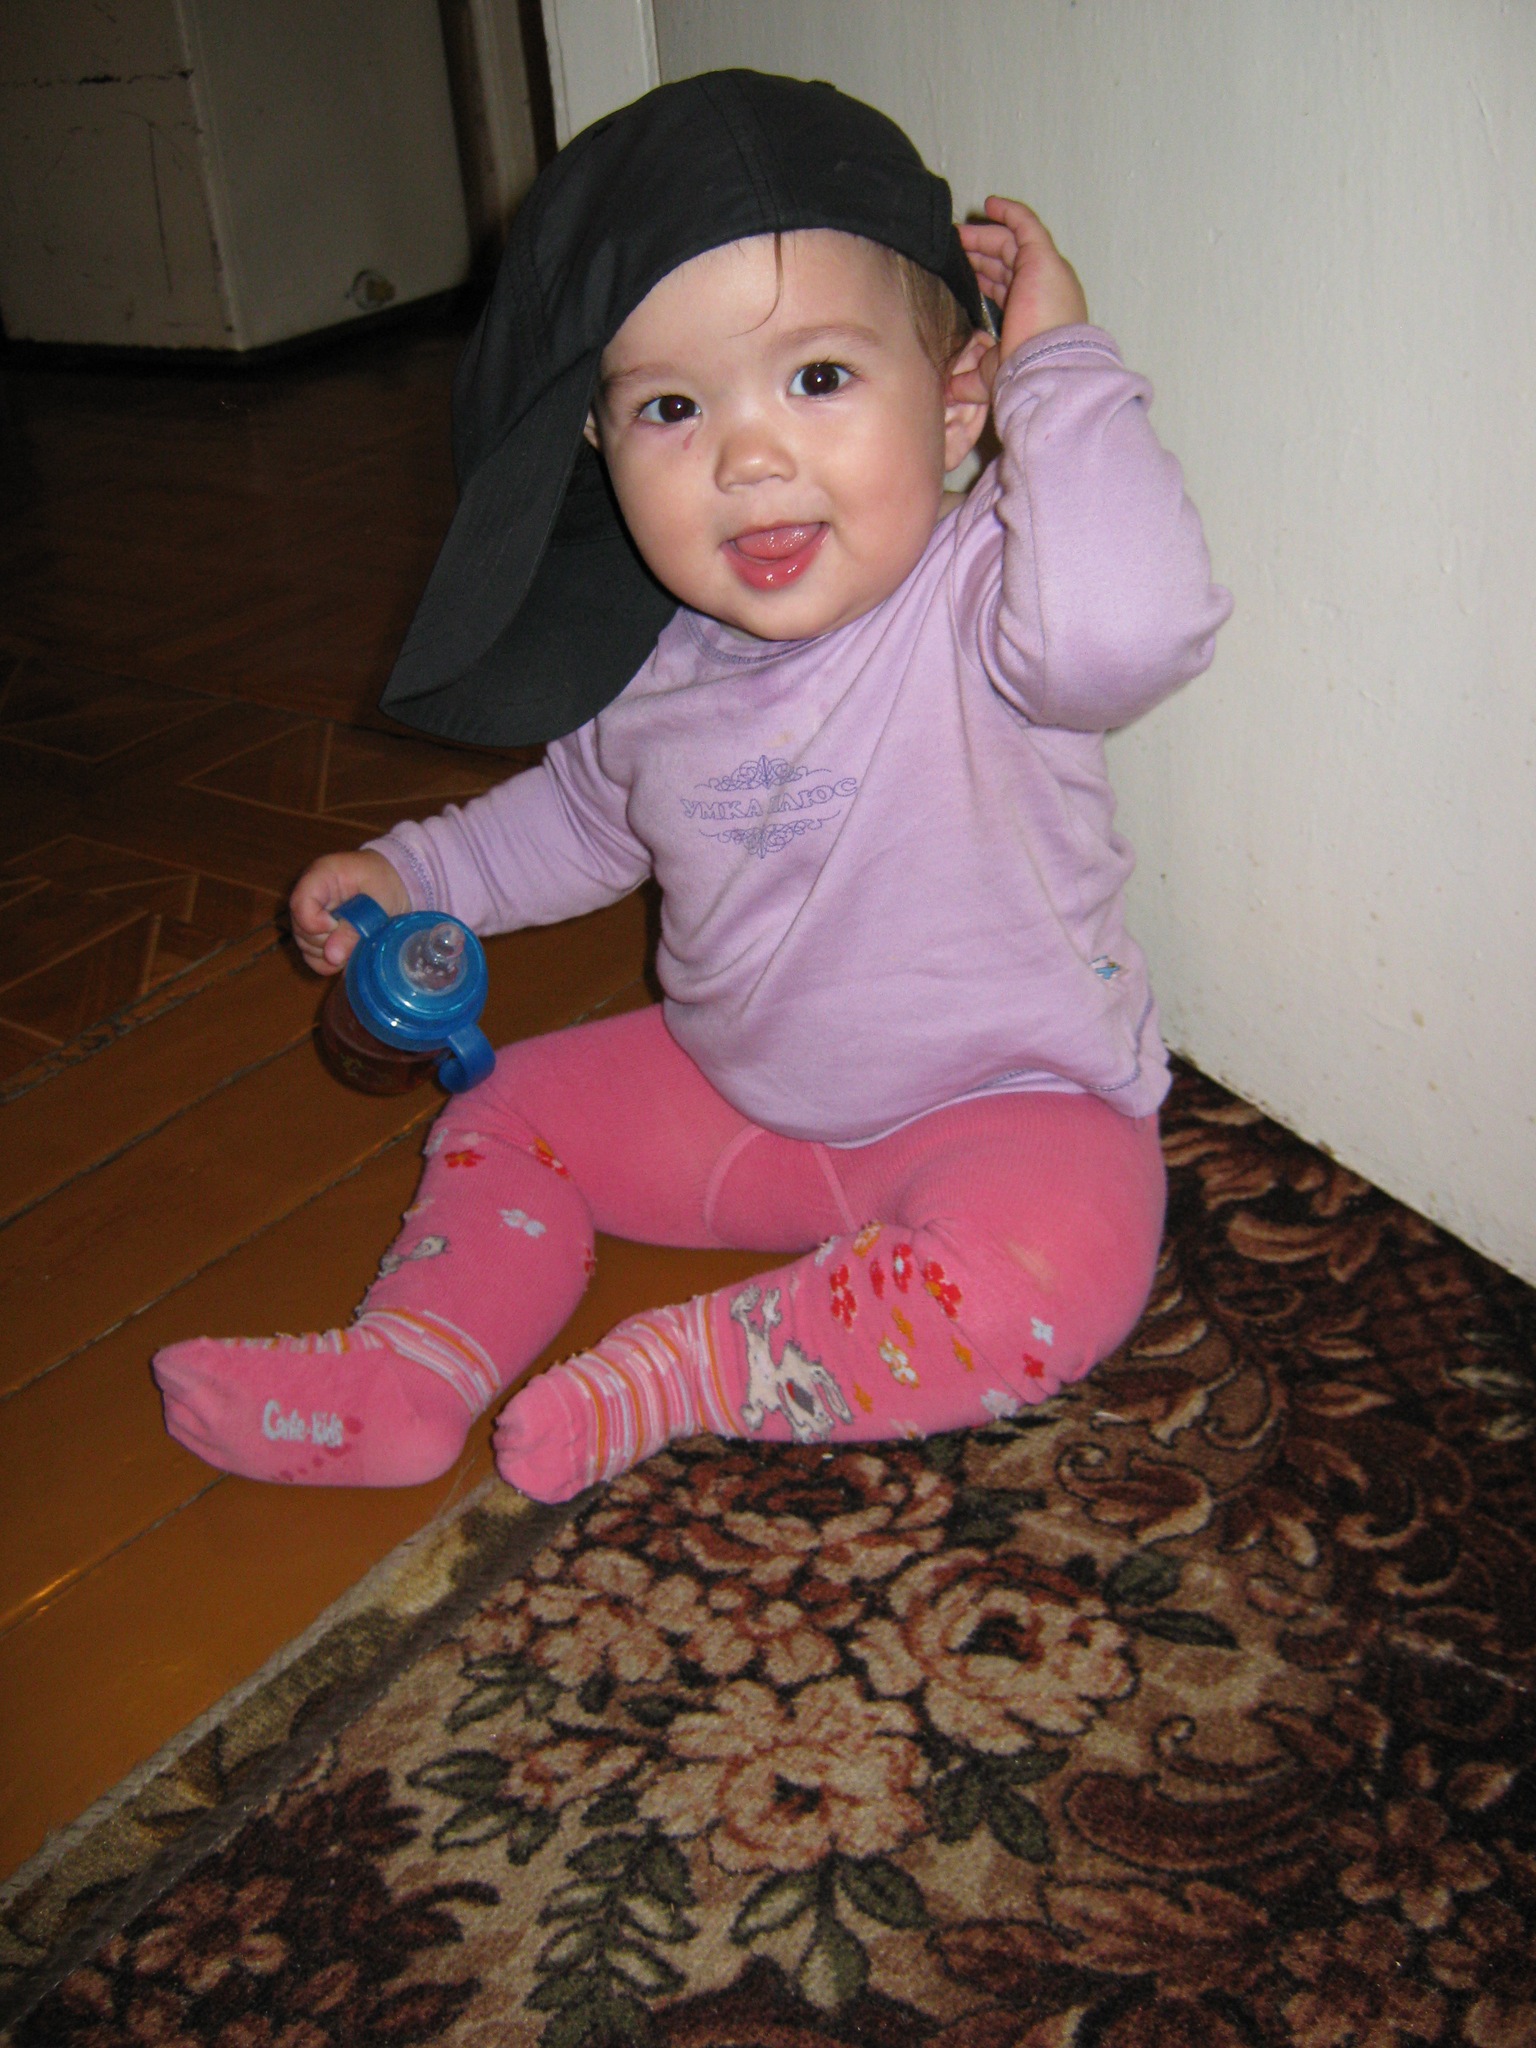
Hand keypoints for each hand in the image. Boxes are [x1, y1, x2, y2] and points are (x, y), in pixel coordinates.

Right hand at [289, 850, 410, 974]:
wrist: (393, 883)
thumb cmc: (385, 883)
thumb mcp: (379, 900)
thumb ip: (355, 927)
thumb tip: (332, 957)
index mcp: (320, 876)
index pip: (300, 904)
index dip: (315, 923)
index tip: (336, 926)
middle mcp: (308, 895)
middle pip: (301, 929)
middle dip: (328, 941)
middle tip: (355, 933)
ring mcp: (309, 915)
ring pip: (306, 946)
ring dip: (332, 953)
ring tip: (356, 940)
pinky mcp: (316, 933)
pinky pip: (313, 957)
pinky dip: (331, 962)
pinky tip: (348, 952)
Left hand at [954, 198, 1088, 399]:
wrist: (1047, 366)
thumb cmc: (1026, 373)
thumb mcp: (991, 374)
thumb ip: (969, 378)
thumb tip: (947, 392)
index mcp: (1030, 314)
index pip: (1005, 287)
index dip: (982, 277)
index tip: (959, 273)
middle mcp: (1040, 289)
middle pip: (1006, 262)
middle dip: (979, 254)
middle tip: (954, 248)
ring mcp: (1043, 271)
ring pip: (1011, 242)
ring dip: (984, 235)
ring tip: (958, 233)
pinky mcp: (1042, 257)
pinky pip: (1026, 225)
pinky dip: (1009, 212)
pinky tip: (990, 204)